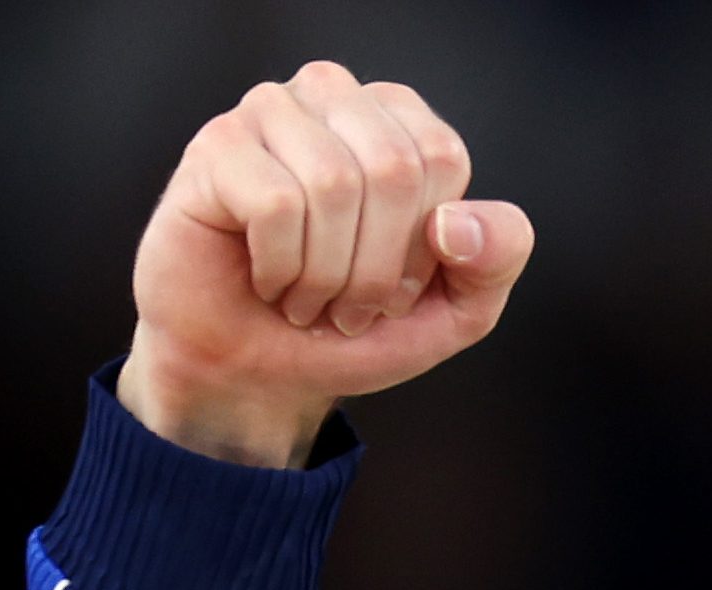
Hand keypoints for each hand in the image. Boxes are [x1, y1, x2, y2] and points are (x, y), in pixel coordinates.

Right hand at [118, 61, 533, 468]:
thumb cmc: (349, 328)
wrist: (259, 370)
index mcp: (398, 120)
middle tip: (348, 302)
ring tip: (307, 296)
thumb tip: (460, 223)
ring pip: (332, 184)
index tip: (396, 287)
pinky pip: (274, 204)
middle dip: (377, 267)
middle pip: (393, 168)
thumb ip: (493, 262)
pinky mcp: (218, 147)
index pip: (442, 159)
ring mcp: (271, 112)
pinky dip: (280, 268)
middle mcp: (334, 97)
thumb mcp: (452, 311)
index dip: (425, 249)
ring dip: (326, 276)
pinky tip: (269, 280)